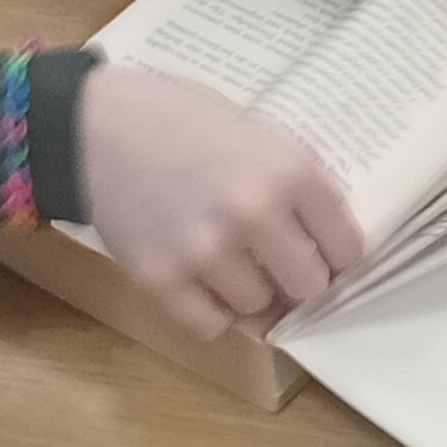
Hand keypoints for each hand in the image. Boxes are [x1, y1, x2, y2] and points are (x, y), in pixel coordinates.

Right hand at [75, 64, 365, 339]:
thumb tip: (334, 249)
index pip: (348, 250)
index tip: (324, 256)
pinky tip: (200, 281)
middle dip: (296, 280)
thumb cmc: (184, 121)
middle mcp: (254, 214)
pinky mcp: (162, 278)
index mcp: (289, 172)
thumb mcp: (261, 134)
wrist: (98, 124)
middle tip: (276, 264)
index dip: (337, 257)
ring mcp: (206, 250)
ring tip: (227, 260)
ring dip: (249, 293)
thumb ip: (301, 187)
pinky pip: (210, 325)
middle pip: (308, 288)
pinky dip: (210, 311)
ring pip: (259, 309)